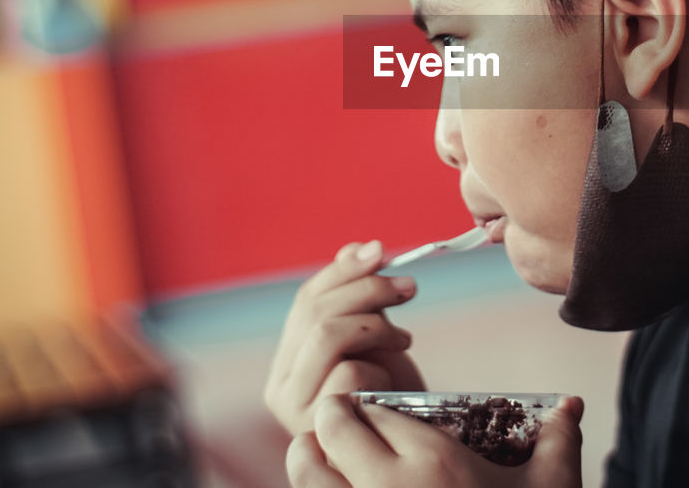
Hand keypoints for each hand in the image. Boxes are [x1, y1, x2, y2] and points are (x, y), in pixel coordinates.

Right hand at [265, 240, 426, 434]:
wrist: (407, 443)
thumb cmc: (389, 391)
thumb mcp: (374, 336)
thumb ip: (359, 296)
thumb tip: (358, 246)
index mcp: (288, 357)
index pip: (306, 300)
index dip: (343, 270)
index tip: (381, 251)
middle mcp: (280, 383)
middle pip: (315, 312)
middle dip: (367, 289)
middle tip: (408, 288)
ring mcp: (294, 406)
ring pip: (327, 334)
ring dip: (375, 324)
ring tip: (405, 337)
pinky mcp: (319, 426)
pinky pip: (348, 373)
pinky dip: (377, 365)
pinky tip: (393, 377)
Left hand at [285, 394, 585, 487]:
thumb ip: (558, 440)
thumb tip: (570, 405)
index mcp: (433, 462)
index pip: (373, 410)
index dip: (368, 405)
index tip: (371, 410)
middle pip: (329, 431)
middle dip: (331, 420)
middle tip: (340, 424)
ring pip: (304, 474)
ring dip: (307, 458)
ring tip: (319, 456)